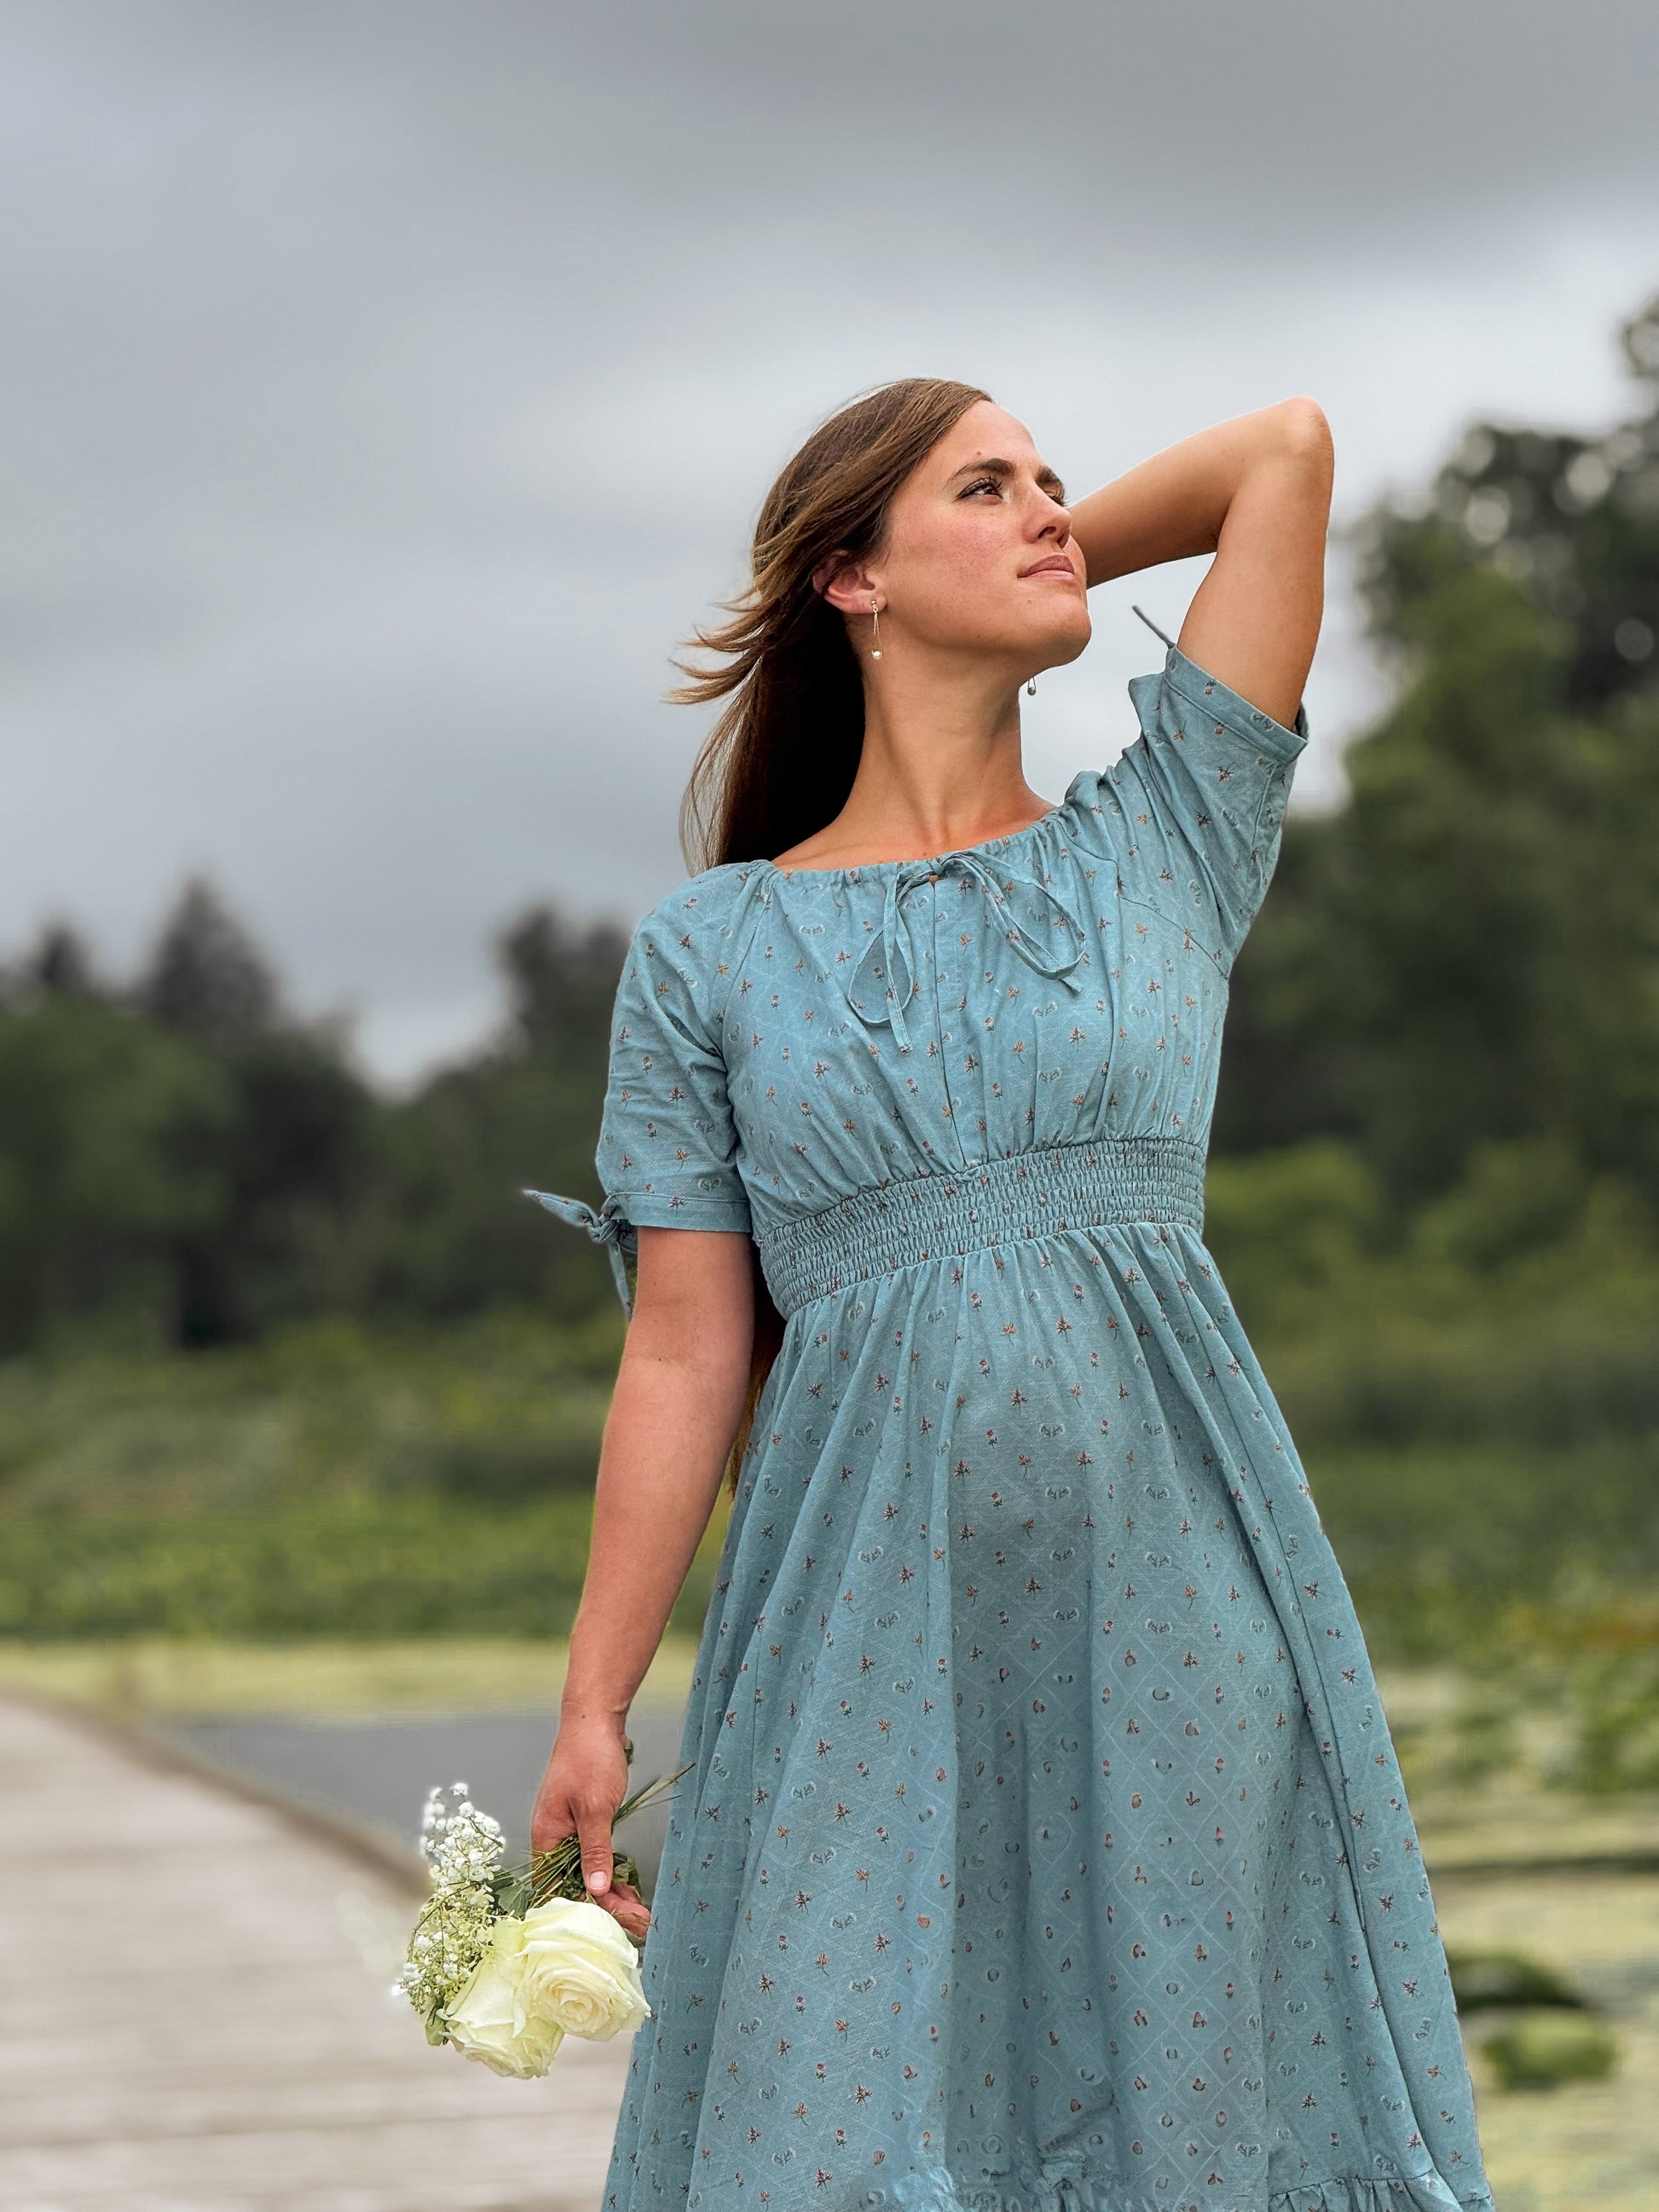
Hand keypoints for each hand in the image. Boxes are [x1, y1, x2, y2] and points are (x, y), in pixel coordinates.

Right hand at [531, 1715, 649, 1934]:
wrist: (594, 1720)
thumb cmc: (589, 1759)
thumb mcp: (595, 1809)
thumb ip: (595, 1850)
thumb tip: (597, 1890)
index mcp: (546, 1837)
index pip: (560, 1888)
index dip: (589, 1910)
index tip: (620, 1924)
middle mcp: (552, 1839)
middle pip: (574, 1885)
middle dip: (607, 1907)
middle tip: (640, 1923)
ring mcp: (567, 1831)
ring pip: (586, 1872)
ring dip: (612, 1892)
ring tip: (640, 1912)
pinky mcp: (583, 1823)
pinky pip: (594, 1857)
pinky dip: (611, 1871)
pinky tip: (628, 1886)